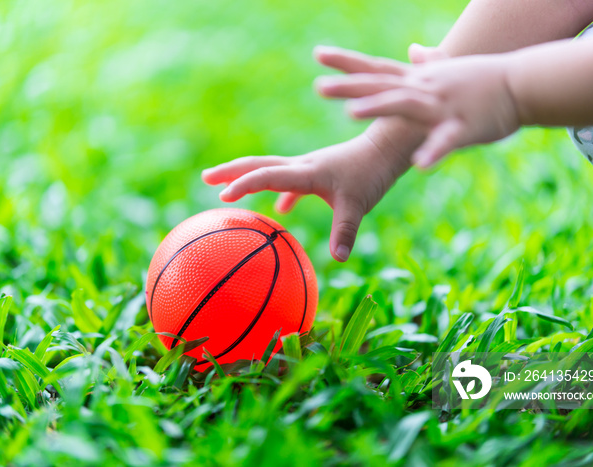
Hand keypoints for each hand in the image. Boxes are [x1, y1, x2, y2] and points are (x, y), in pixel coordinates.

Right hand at [202, 46, 426, 262]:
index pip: (267, 175)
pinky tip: (282, 209)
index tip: (222, 196)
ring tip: (226, 188)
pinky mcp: (318, 172)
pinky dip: (280, 192)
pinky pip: (290, 182)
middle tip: (205, 177)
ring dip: (248, 177)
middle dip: (231, 171)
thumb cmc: (372, 173)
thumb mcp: (359, 204)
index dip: (244, 185)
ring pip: (270, 170)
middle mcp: (302, 166)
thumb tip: (339, 259)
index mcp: (306, 172)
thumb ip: (346, 230)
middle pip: (258, 165)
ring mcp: (308, 168)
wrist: (387, 146)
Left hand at [314, 46, 520, 167]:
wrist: (523, 83)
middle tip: (318, 87)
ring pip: (406, 105)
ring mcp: (443, 106)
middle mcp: (424, 89)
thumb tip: (413, 49)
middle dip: (349, 86)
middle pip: (381, 85)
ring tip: (350, 113)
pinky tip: (419, 164)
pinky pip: (446, 141)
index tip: (319, 55)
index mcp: (418, 81)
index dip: (347, 63)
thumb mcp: (450, 71)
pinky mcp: (465, 127)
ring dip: (378, 107)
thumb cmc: (484, 80)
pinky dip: (433, 151)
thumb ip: (428, 62)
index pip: (377, 68)